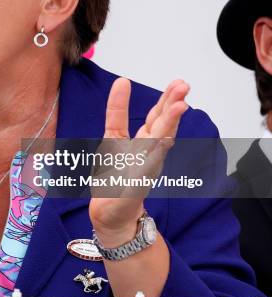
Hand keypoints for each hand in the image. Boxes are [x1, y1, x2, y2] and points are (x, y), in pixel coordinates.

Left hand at [89, 78, 188, 245]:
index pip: (156, 116)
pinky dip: (152, 155)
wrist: (112, 214)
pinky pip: (144, 167)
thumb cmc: (116, 176)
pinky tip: (162, 141)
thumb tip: (123, 82)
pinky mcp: (135, 185)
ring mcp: (143, 169)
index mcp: (143, 141)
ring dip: (169, 125)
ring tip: (180, 107)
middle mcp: (147, 153)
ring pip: (159, 142)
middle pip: (162, 125)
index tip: (177, 82)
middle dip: (173, 105)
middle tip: (184, 87)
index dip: (166, 99)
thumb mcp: (113, 137)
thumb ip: (118, 113)